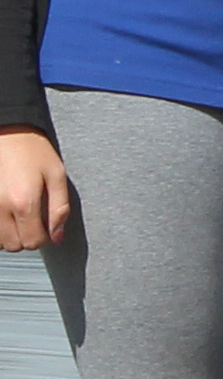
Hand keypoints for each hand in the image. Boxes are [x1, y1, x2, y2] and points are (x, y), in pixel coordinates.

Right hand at [0, 128, 68, 252]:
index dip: (43, 237)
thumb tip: (57, 237)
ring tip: (18, 219)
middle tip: (32, 221)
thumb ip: (59, 209)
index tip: (46, 226)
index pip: (33, 241)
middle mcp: (0, 208)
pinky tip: (6, 217)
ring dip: (9, 236)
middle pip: (14, 245)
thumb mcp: (56, 175)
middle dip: (26, 238)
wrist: (7, 133)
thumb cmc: (33, 151)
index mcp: (23, 203)